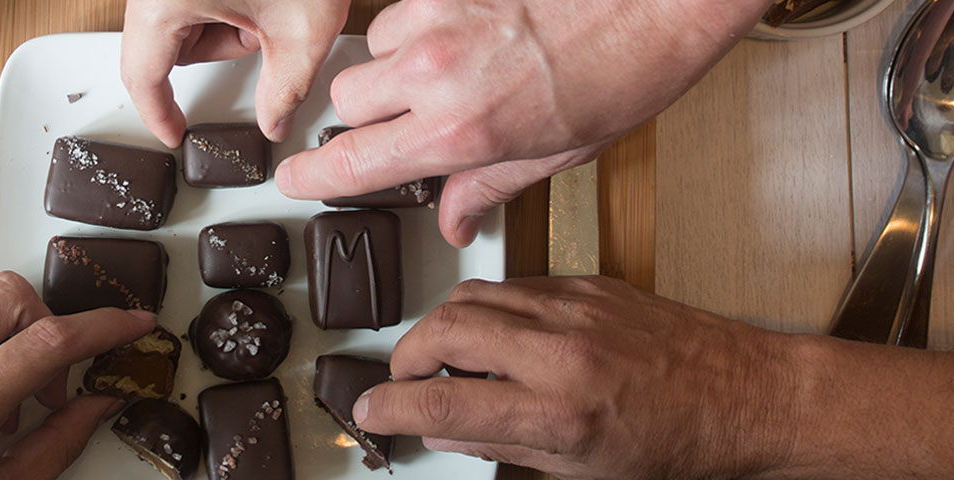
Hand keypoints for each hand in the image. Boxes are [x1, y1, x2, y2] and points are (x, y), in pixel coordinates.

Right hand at [121, 0, 351, 147]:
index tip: (175, 131)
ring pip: (177, 16)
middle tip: (261, 32)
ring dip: (222, 21)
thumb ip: (285, 89)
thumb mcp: (304, 29)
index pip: (143, 75)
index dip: (160, 112)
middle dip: (217, 48)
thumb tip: (274, 120)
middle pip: (164, 43)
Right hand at [274, 0, 769, 246]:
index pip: (350, 163)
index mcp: (460, 131)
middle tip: (408, 125)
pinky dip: (420, 28)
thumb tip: (455, 218)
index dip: (310, 177)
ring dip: (395, 69)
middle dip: (367, 118)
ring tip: (449, 74)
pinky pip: (403, 11)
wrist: (657, 1)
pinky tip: (466, 36)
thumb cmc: (625, 70)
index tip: (296, 180)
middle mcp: (435, 72)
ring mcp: (438, 18)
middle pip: (346, 100)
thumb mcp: (557, 153)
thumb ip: (488, 186)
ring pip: (372, 50)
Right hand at [353, 276, 805, 478]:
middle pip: (442, 331)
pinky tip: (496, 338)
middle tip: (403, 384)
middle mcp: (561, 353)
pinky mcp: (589, 285)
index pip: (440, 400)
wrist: (750, 396)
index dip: (389, 407)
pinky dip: (488, 310)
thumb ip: (502, 444)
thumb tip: (444, 428)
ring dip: (440, 327)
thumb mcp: (582, 469)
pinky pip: (514, 288)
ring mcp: (575, 309)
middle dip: (405, 358)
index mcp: (558, 412)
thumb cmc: (681, 441)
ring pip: (472, 298)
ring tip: (442, 359)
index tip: (371, 413)